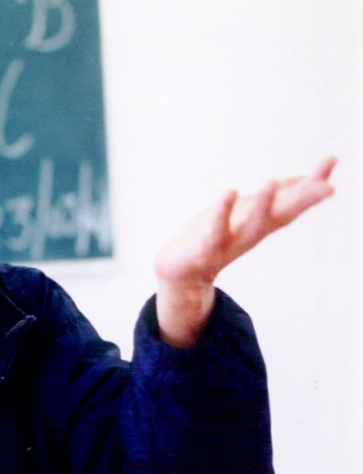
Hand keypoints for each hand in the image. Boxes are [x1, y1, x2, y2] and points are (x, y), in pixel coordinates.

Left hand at [154, 157, 336, 346]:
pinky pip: (215, 230)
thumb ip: (271, 199)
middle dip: (303, 199)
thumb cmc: (215, 237)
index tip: (331, 161)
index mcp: (261, 224)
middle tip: (326, 184)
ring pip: (250, 224)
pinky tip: (229, 192)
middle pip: (281, 215)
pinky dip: (222, 212)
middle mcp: (251, 233)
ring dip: (262, 203)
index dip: (313, 185)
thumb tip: (302, 180)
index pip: (292, 202)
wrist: (180, 273)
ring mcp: (228, 242)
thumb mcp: (246, 213)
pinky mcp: (204, 249)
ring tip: (271, 181)